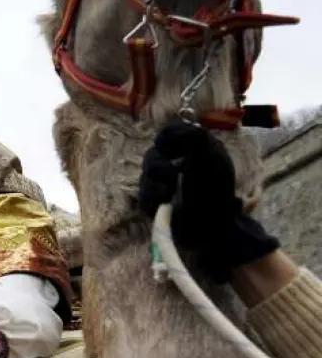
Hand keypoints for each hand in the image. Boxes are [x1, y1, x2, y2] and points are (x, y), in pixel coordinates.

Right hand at [139, 120, 278, 279]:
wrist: (212, 229)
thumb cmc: (215, 192)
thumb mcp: (210, 157)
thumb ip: (192, 136)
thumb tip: (170, 129)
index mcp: (194, 151)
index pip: (169, 133)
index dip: (167, 139)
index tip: (173, 149)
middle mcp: (178, 164)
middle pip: (152, 153)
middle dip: (159, 165)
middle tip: (173, 176)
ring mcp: (166, 185)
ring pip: (144, 175)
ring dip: (155, 183)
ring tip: (169, 193)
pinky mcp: (156, 204)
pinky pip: (142, 195)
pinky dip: (151, 198)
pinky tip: (163, 203)